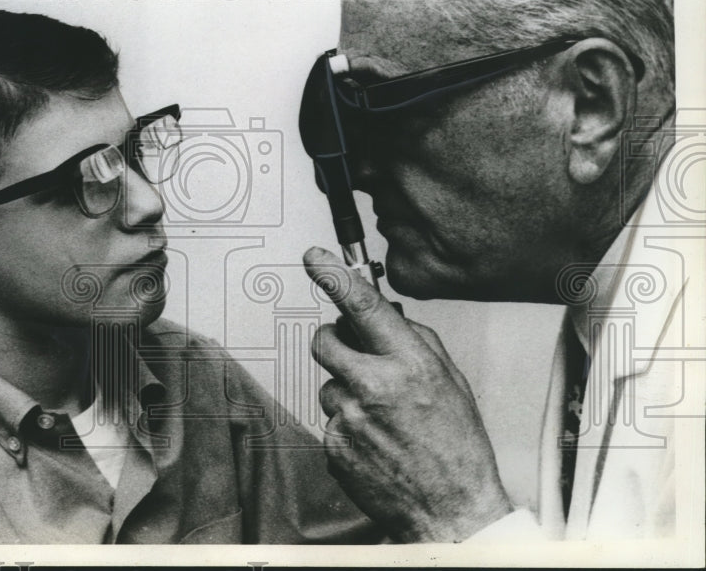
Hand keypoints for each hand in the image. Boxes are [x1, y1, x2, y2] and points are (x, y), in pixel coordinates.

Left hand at [304, 246, 511, 542]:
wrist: (452, 511)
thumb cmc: (457, 448)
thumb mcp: (450, 381)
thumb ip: (414, 342)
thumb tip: (383, 315)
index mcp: (408, 364)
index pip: (362, 305)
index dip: (333, 275)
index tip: (314, 258)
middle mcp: (373, 386)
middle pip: (325, 340)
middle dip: (335, 341)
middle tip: (356, 356)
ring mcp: (348, 418)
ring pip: (328, 384)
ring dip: (347, 392)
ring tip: (382, 418)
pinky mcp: (333, 445)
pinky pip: (330, 419)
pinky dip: (347, 426)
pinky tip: (375, 441)